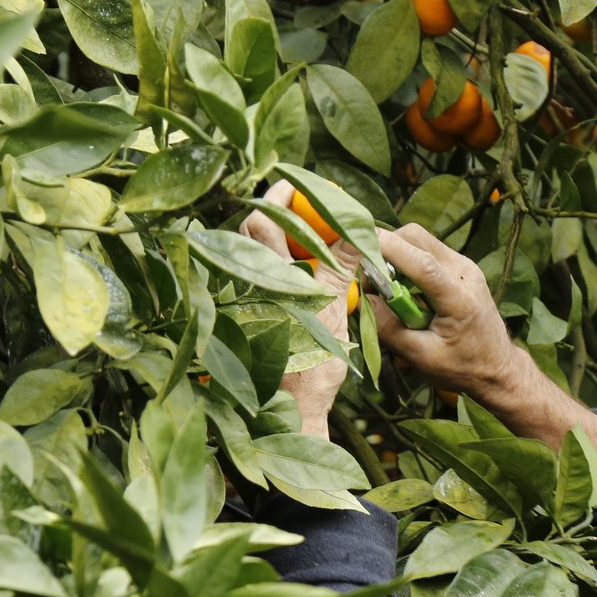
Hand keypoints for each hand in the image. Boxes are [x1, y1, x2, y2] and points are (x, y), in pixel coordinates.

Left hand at [240, 181, 354, 438]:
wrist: (291, 412)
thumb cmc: (311, 369)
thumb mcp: (333, 312)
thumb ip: (341, 265)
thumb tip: (356, 225)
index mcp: (268, 281)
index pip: (263, 222)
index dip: (276, 198)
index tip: (292, 184)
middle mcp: (246, 288)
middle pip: (250, 235)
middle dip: (274, 217)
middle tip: (301, 212)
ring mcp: (241, 305)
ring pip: (251, 258)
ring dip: (275, 244)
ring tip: (303, 243)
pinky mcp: (243, 321)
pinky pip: (256, 282)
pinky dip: (275, 270)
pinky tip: (296, 277)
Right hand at [375, 224, 596, 452]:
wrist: (498, 368)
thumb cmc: (462, 368)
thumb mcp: (421, 356)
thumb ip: (389, 328)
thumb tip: (359, 299)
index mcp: (459, 298)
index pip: (421, 262)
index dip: (387, 248)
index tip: (356, 242)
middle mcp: (465, 272)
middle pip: (417, 237)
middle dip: (385, 245)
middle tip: (365, 270)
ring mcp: (465, 266)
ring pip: (421, 239)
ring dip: (395, 252)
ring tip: (381, 281)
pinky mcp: (461, 267)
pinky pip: (427, 250)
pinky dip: (407, 259)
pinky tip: (400, 284)